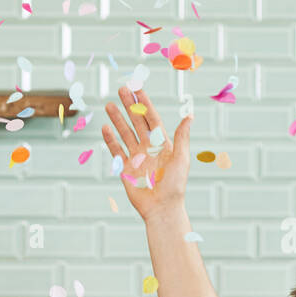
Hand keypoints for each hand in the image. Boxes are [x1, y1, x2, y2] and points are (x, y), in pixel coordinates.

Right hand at [100, 87, 192, 220]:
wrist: (161, 208)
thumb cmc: (175, 185)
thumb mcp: (181, 158)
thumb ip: (181, 137)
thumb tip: (189, 116)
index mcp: (162, 143)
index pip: (151, 118)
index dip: (144, 103)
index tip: (137, 89)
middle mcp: (148, 147)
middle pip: (136, 121)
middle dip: (129, 105)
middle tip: (121, 89)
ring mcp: (136, 157)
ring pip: (125, 133)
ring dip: (117, 119)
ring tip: (109, 105)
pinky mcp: (126, 168)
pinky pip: (116, 150)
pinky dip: (110, 139)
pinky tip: (105, 128)